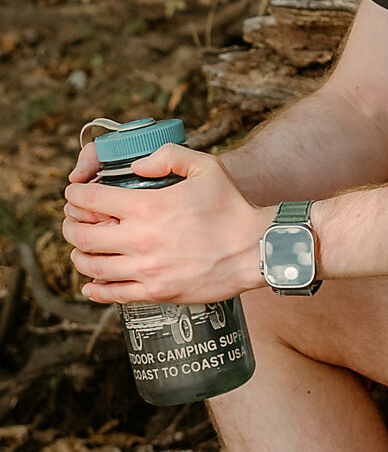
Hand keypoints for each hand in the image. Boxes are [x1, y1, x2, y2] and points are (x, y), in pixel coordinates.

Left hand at [63, 144, 269, 304]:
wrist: (253, 249)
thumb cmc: (231, 206)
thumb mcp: (205, 166)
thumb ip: (168, 156)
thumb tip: (137, 165)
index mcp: (149, 206)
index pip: (92, 200)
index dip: (75, 194)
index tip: (73, 193)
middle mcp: (140, 240)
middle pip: (83, 235)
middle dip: (70, 224)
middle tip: (73, 219)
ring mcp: (146, 270)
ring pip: (92, 267)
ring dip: (78, 255)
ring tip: (81, 247)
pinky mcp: (155, 293)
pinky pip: (112, 295)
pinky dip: (94, 289)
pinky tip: (91, 283)